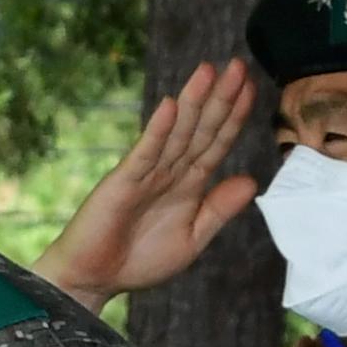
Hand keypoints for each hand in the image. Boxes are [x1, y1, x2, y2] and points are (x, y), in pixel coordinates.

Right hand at [32, 60, 260, 311]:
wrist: (94, 281)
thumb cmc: (139, 262)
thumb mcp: (192, 240)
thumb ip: (218, 210)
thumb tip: (252, 180)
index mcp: (188, 185)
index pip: (216, 144)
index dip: (234, 117)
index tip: (253, 88)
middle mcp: (169, 172)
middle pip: (200, 129)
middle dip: (220, 98)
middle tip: (238, 66)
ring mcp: (145, 174)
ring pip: (176, 133)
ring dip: (192, 102)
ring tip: (209, 72)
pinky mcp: (122, 183)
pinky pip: (145, 153)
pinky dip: (158, 130)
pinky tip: (170, 107)